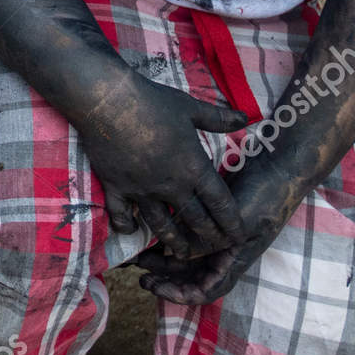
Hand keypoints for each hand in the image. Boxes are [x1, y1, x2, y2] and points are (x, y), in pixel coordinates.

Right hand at [78, 76, 249, 258]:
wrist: (108, 100)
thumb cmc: (152, 102)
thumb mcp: (191, 108)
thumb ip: (219, 119)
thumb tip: (246, 117)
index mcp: (192, 166)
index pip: (220, 203)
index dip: (232, 222)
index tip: (239, 235)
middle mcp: (171, 185)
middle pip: (195, 220)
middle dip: (208, 237)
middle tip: (214, 247)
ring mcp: (143, 190)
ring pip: (162, 226)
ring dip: (174, 241)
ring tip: (181, 253)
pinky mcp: (117, 188)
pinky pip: (122, 217)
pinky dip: (127, 227)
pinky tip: (132, 231)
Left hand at [131, 160, 295, 303]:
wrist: (279, 164)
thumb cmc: (265, 196)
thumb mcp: (238, 224)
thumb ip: (207, 241)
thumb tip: (173, 256)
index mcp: (234, 262)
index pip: (204, 292)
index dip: (177, 294)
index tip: (152, 286)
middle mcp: (225, 253)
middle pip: (190, 277)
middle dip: (163, 277)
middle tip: (135, 270)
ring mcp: (218, 236)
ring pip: (185, 257)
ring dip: (161, 258)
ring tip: (137, 252)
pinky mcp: (211, 217)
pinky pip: (186, 234)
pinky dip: (169, 237)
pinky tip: (150, 229)